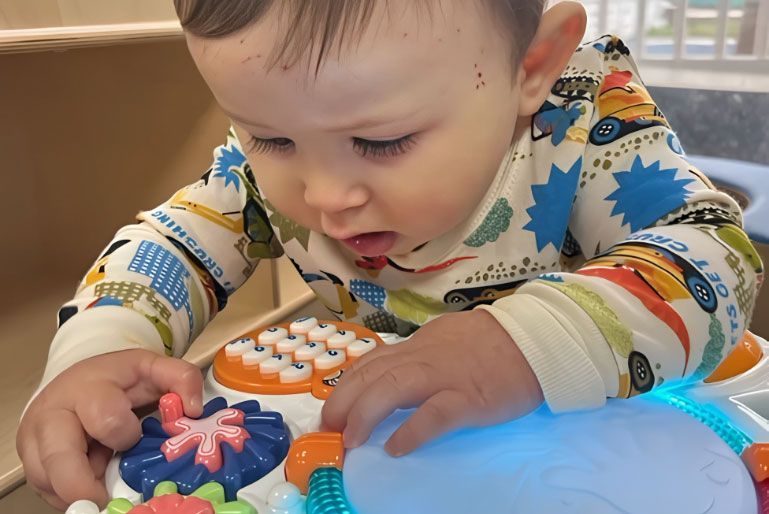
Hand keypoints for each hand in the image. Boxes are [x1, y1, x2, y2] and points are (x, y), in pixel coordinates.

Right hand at [17, 349, 203, 509]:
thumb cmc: (117, 379)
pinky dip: (69, 494)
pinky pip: (47, 490)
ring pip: (47, 481)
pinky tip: (90, 481)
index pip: (106, 419)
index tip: (134, 437)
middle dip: (84, 486)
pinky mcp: (31, 460)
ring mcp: (35, 440)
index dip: (125, 434)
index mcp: (87, 387)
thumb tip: (194, 408)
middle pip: (59, 460)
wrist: (79, 380)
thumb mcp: (151, 368)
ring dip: (77, 490)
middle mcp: (52, 413)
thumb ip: (181, 378)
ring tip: (101, 481)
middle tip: (108, 499)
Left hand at [321, 309, 543, 455]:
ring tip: (351, 440)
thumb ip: (421, 353)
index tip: (332, 405)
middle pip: (373, 375)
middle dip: (344, 401)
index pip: (373, 362)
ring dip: (366, 414)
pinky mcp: (468, 398)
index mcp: (419, 345)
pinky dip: (411, 431)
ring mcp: (445, 377)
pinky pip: (434, 415)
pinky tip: (396, 448)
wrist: (536, 340)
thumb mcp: (447, 338)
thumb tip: (396, 372)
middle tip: (329, 427)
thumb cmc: (494, 342)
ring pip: (393, 389)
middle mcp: (424, 358)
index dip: (347, 384)